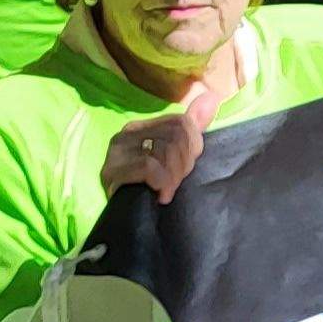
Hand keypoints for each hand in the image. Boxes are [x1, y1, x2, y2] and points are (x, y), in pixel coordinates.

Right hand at [98, 97, 214, 202]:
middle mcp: (126, 134)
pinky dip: (162, 182)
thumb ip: (192, 128)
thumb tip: (212, 97)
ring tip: (168, 191)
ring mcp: (115, 152)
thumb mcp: (174, 158)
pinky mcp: (111, 172)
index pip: (180, 122)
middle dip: (184, 163)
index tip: (188, 168)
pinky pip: (149, 166)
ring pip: (163, 150)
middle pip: (174, 135)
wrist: (122, 224)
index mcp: (141, 127)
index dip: (193, 145)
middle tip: (177, 183)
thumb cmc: (150, 190)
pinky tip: (161, 196)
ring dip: (174, 176)